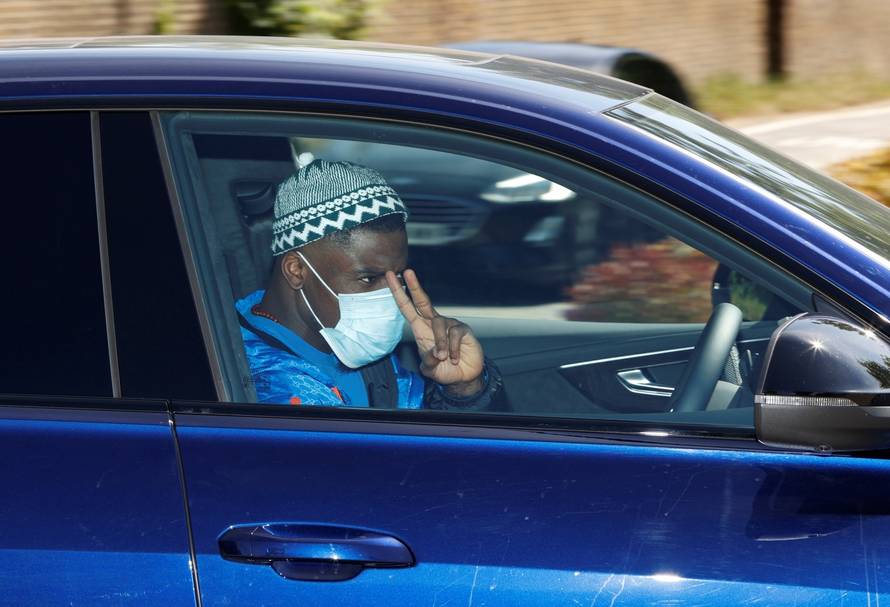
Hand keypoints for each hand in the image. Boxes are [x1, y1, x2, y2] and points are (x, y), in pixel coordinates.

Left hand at [386, 269, 484, 394]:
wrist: (464, 376)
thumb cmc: (444, 369)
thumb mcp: (430, 369)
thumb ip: (428, 362)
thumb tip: (434, 354)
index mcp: (421, 329)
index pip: (407, 307)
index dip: (398, 293)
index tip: (390, 276)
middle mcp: (433, 323)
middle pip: (422, 301)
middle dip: (414, 286)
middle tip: (407, 272)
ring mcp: (449, 325)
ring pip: (439, 326)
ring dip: (440, 344)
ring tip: (443, 358)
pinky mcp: (463, 329)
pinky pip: (455, 335)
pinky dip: (453, 350)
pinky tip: (454, 358)